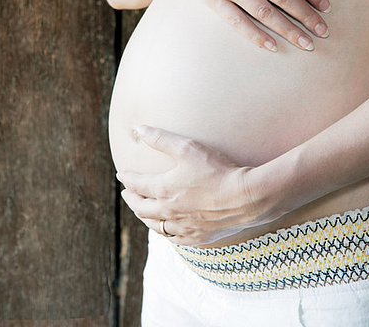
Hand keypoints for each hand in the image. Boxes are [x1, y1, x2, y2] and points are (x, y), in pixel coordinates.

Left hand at [116, 125, 278, 245]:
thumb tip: (138, 129)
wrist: (246, 198)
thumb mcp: (187, 148)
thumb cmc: (217, 170)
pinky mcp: (197, 237)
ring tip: (142, 211)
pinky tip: (167, 229)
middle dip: (131, 199)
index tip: (122, 175)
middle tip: (127, 194)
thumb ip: (160, 138)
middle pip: (141, 208)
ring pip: (155, 226)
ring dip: (145, 217)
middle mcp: (168, 211)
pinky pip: (174, 238)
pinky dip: (165, 232)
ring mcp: (182, 226)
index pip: (137, 184)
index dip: (127, 178)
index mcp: (163, 190)